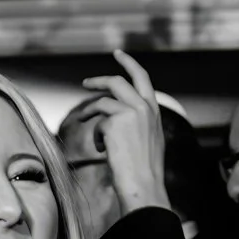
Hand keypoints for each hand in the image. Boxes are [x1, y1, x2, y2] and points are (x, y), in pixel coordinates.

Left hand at [75, 50, 171, 216]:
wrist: (145, 185)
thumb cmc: (145, 170)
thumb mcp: (150, 140)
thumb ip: (139, 122)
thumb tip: (116, 116)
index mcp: (154, 111)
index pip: (142, 78)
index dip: (129, 63)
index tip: (118, 54)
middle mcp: (144, 107)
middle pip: (117, 81)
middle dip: (99, 79)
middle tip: (85, 83)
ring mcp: (130, 112)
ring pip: (102, 102)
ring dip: (89, 112)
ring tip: (83, 121)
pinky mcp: (114, 122)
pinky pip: (98, 124)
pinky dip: (98, 137)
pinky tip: (105, 151)